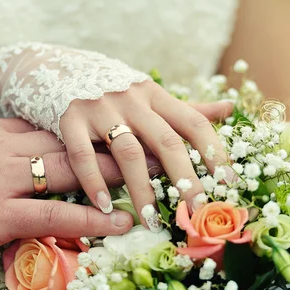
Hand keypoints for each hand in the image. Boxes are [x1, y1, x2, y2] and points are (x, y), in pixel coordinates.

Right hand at [0, 117, 157, 263]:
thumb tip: (10, 154)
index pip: (49, 125)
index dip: (85, 129)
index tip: (113, 129)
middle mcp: (4, 148)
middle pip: (71, 140)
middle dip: (113, 142)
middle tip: (150, 142)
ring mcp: (5, 180)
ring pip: (73, 171)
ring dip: (115, 175)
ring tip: (152, 179)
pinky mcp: (1, 215)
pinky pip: (56, 214)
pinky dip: (92, 219)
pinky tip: (120, 223)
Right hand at [62, 87, 232, 230]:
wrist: (58, 67)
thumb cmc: (114, 89)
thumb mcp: (151, 95)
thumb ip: (188, 108)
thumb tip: (230, 109)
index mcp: (157, 96)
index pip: (194, 123)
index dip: (215, 152)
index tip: (230, 184)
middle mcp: (133, 100)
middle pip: (166, 141)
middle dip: (185, 179)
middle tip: (197, 211)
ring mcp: (101, 108)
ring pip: (129, 152)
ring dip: (142, 189)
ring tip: (152, 221)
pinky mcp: (70, 118)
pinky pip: (83, 154)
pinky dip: (94, 181)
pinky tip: (104, 206)